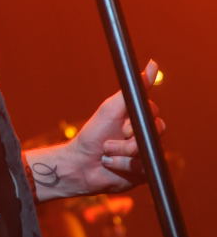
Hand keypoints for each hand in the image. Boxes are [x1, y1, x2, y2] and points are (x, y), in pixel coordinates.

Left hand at [67, 58, 165, 193]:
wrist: (81, 163)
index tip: (122, 126)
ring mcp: (146, 153)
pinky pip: (143, 168)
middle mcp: (145, 135)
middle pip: (155, 133)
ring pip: (147, 151)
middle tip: (109, 142)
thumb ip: (133, 88)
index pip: (152, 114)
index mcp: (139, 119)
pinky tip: (110, 164)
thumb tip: (153, 65)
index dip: (137, 122)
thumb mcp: (113, 107)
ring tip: (106, 153)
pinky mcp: (144, 171)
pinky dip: (123, 165)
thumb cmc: (94, 133)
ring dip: (122, 152)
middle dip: (129, 140)